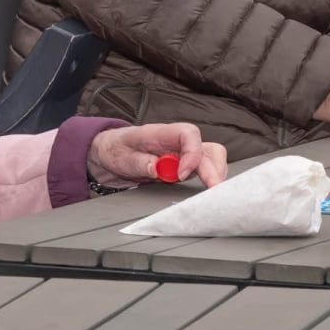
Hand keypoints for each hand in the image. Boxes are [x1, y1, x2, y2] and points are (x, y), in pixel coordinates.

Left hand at [88, 123, 227, 187]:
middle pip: (209, 149)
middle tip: (212, 190)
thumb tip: (156, 168)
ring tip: (211, 196)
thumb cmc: (118, 149)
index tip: (182, 175)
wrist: (114, 152)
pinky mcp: (188, 166)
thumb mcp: (121, 156)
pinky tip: (206, 196)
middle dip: (214, 170)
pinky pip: (207, 171)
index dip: (192, 153)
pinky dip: (211, 182)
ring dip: (216, 176)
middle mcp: (179, 142)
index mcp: (162, 133)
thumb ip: (139, 162)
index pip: (188, 134)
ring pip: (213, 160)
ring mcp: (186, 154)